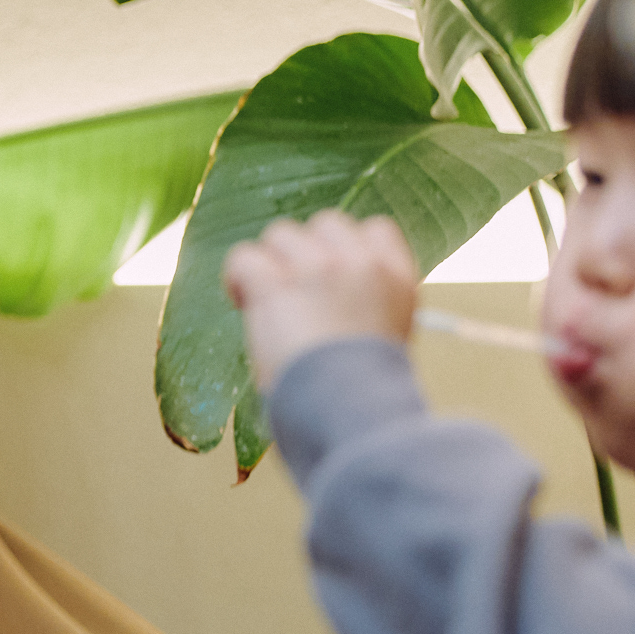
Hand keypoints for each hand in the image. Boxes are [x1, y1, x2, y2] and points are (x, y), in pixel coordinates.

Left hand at [221, 210, 420, 395]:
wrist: (350, 411)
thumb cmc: (362, 390)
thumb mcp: (385, 336)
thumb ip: (366, 300)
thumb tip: (329, 290)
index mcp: (397, 277)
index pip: (376, 228)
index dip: (346, 246)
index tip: (330, 276)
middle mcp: (361, 263)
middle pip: (324, 222)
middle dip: (305, 251)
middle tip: (295, 291)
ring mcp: (319, 267)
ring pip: (280, 234)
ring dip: (270, 264)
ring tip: (269, 303)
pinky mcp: (277, 282)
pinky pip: (244, 256)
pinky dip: (237, 278)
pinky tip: (244, 302)